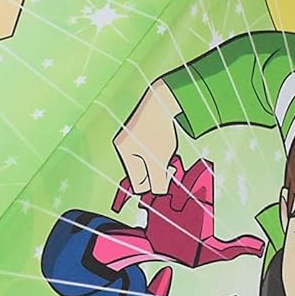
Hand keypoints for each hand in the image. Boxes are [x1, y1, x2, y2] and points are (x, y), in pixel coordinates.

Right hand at [114, 78, 179, 194]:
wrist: (164, 99)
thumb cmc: (159, 130)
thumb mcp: (160, 160)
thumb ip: (157, 181)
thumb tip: (159, 196)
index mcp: (124, 153)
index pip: (138, 184)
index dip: (153, 187)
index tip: (166, 185)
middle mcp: (124, 146)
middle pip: (141, 174)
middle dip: (156, 175)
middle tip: (170, 170)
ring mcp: (131, 138)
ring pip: (146, 162)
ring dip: (159, 164)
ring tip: (169, 157)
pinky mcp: (140, 131)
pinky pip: (148, 151)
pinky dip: (159, 154)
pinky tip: (166, 147)